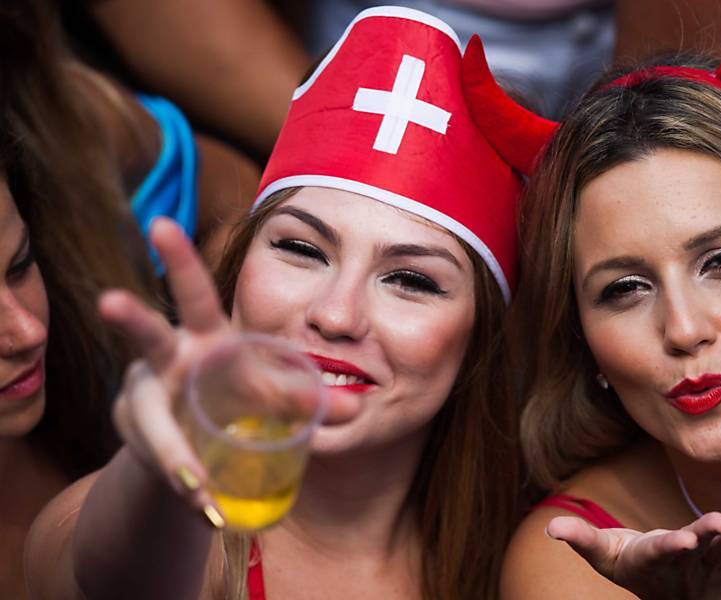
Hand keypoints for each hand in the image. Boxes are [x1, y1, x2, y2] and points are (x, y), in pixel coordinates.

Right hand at [99, 218, 360, 511]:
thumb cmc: (237, 402)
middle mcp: (167, 361)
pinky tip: (209, 509)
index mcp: (206, 337)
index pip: (194, 291)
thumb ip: (307, 397)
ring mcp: (146, 401)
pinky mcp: (141, 443)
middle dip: (129, 317)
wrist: (196, 451)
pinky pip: (165, 463)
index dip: (179, 258)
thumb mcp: (271, 394)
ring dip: (173, 453)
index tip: (160, 223)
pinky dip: (190, 488)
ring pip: (151, 421)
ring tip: (199, 487)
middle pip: (146, 335)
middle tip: (109, 300)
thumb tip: (360, 408)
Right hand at [547, 512, 720, 599]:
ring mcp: (705, 567)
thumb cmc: (631, 565)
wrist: (669, 596)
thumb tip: (550, 527)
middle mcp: (680, 566)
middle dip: (709, 538)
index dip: (672, 546)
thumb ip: (581, 539)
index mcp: (650, 560)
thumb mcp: (603, 555)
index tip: (684, 539)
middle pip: (697, 552)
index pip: (661, 552)